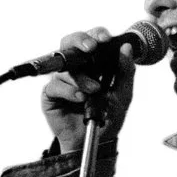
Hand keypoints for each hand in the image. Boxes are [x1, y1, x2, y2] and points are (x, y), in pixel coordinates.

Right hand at [40, 27, 136, 152]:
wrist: (95, 142)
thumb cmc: (107, 117)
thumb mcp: (123, 95)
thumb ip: (125, 72)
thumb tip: (125, 49)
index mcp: (95, 63)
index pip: (93, 39)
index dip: (97, 34)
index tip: (105, 38)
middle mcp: (77, 68)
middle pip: (71, 42)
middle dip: (80, 40)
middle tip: (91, 48)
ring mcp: (63, 80)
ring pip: (66, 67)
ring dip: (82, 77)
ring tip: (94, 91)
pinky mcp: (51, 94)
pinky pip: (55, 85)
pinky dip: (69, 90)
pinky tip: (80, 98)